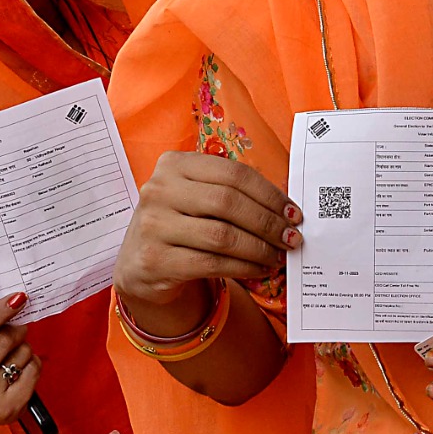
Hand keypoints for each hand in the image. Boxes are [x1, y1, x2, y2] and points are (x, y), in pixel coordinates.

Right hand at [0, 291, 38, 433]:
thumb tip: (12, 304)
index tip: (17, 298)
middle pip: (2, 342)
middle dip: (14, 328)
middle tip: (14, 327)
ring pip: (21, 354)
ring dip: (21, 346)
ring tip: (8, 353)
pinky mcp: (8, 411)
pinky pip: (33, 370)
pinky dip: (30, 362)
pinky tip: (17, 367)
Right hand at [113, 151, 299, 334]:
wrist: (139, 262)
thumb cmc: (180, 223)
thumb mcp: (196, 197)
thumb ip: (231, 193)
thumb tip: (286, 211)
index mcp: (174, 164)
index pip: (234, 174)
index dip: (270, 194)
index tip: (293, 213)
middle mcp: (159, 190)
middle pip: (229, 202)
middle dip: (268, 223)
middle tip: (291, 238)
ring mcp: (153, 225)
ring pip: (222, 236)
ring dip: (259, 248)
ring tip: (278, 256)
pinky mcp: (155, 259)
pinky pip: (211, 263)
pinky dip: (243, 267)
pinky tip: (258, 269)